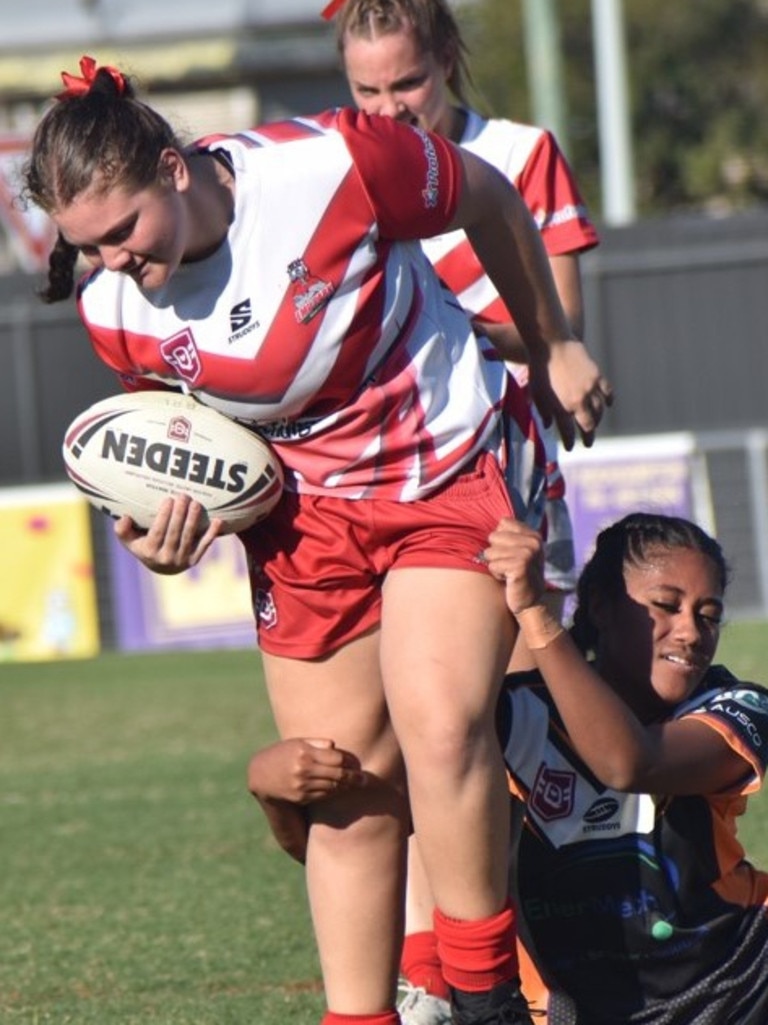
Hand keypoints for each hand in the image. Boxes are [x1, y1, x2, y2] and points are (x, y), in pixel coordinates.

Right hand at [114, 494, 221, 573]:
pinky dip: (211, 534)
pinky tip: (218, 520)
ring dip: (194, 519)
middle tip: (184, 496)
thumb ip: (122, 529)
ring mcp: (182, 560)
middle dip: (180, 513)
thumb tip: (124, 518)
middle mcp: (166, 558)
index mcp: (150, 552)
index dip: (164, 516)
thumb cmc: (143, 545)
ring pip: (189, 537)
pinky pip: (204, 545)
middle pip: (175, 532)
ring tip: (196, 503)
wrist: (161, 566)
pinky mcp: (194, 560)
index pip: (158, 531)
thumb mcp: (129, 540)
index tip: (168, 499)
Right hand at [247, 738, 365, 804]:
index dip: (348, 762)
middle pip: (337, 775)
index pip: (335, 758)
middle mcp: (303, 770)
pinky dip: (334, 792)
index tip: (356, 764)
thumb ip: (316, 743)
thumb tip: (334, 745)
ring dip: (346, 786)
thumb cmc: (282, 753)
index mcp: (304, 752)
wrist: (260, 776)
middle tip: (364, 780)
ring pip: (332, 787)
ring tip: (356, 784)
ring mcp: (302, 786)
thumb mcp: (296, 742)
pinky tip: (340, 789)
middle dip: (353, 778)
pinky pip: (323, 795)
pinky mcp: (301, 798)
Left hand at [483, 518, 547, 613]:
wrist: (530, 603)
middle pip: (494, 536)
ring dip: (495, 565)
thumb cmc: (519, 575)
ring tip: (508, 572)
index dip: (500, 539)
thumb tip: (494, 526)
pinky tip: (508, 579)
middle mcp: (533, 542)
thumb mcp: (519, 551)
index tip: (511, 552)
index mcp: (534, 535)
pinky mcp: (520, 566)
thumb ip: (510, 536)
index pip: (503, 522)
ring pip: (490, 552)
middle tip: (509, 565)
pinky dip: (496, 574)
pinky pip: (492, 565)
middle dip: (495, 553)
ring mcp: (528, 554)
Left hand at [528, 340, 612, 448]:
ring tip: (594, 425)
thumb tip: (548, 426)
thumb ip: (543, 412)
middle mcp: (578, 401)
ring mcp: (590, 388)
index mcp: (561, 407)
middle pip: (588, 425)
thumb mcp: (536, 393)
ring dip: (597, 420)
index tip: (570, 448)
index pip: (568, 433)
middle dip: (588, 436)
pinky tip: (607, 405)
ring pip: (599, 411)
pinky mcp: (597, 376)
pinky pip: (607, 393)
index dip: (569, 442)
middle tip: (588, 443)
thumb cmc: (539, 369)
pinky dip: (608, 401)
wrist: (551, 344)